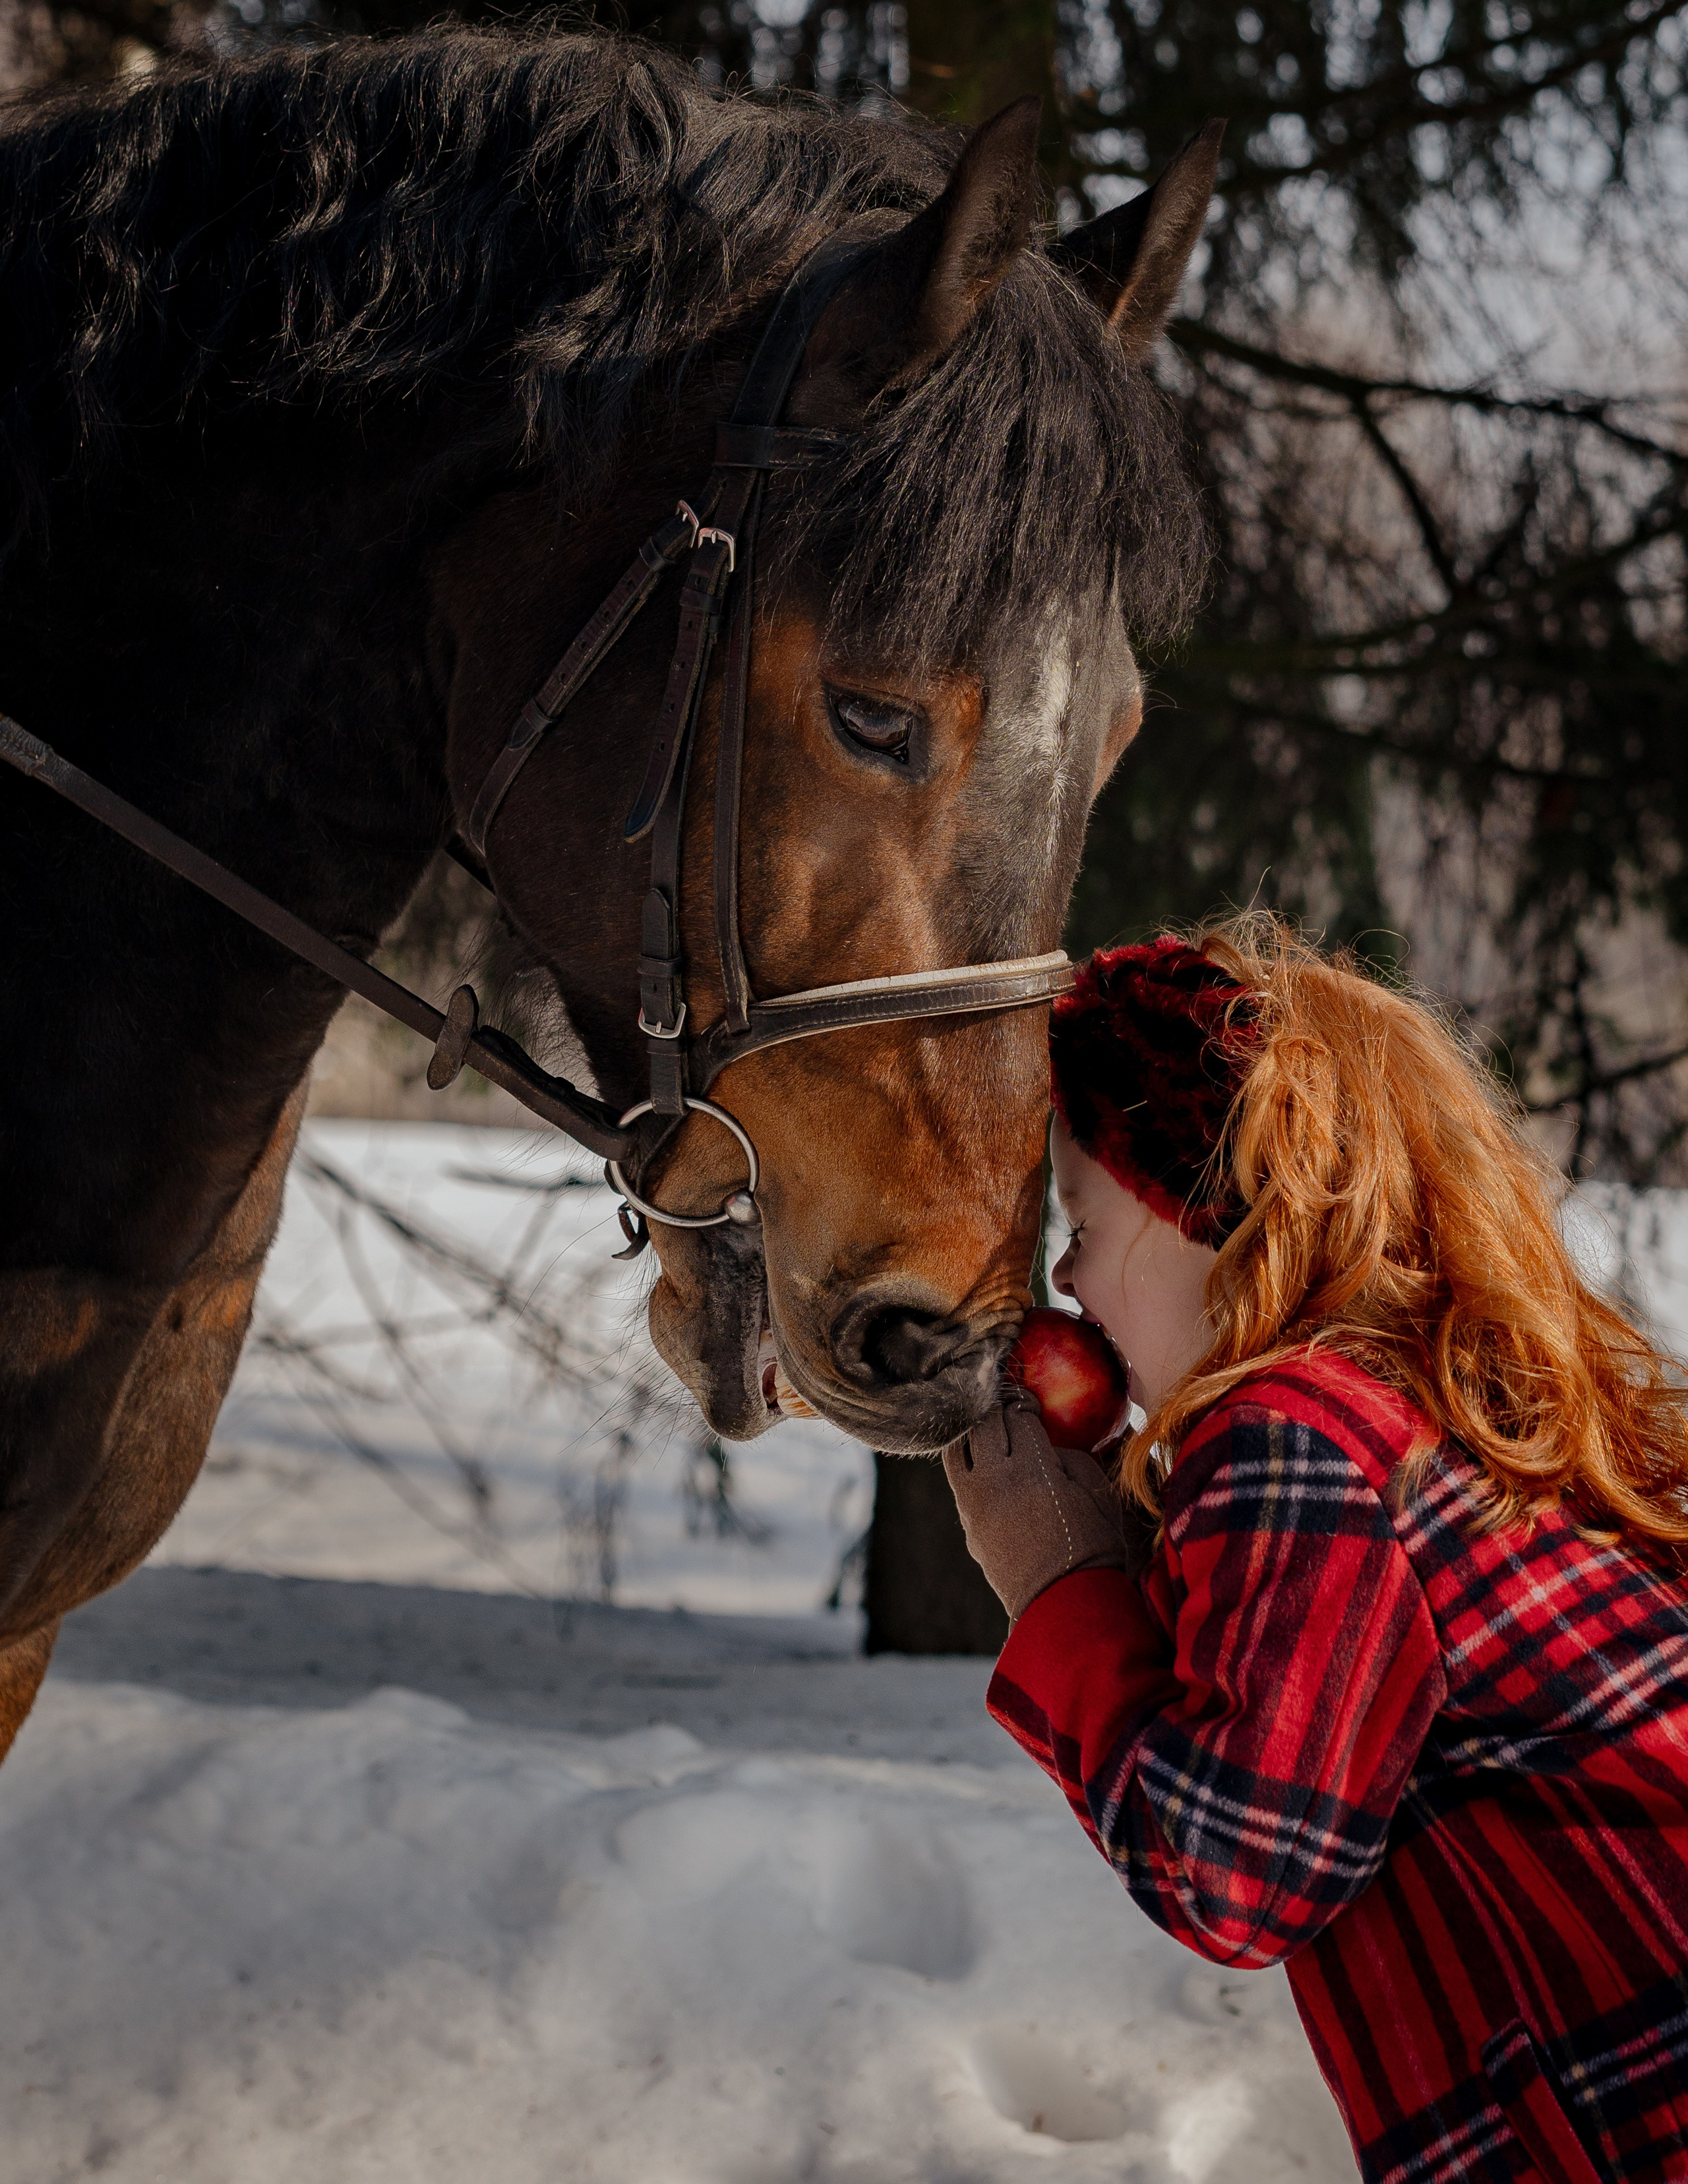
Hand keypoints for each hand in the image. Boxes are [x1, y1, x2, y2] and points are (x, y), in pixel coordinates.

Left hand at [942, 1389, 1140, 1621]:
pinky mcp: (968, 1524)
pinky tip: (979, 1456)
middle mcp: (996, 1481)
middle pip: (985, 1426)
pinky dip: (967, 1460)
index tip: (1031, 1399)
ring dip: (972, 1430)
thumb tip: (1050, 1442)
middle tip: (1008, 1402)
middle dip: (998, 1408)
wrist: (1065, 1605)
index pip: (1019, 1418)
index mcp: (1034, 1470)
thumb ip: (1072, 1457)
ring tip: (986, 1423)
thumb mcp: (1098, 1493)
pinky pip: (958, 1479)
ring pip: (958, 1448)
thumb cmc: (1094, 1546)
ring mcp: (975, 1504)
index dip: (1025, 1402)